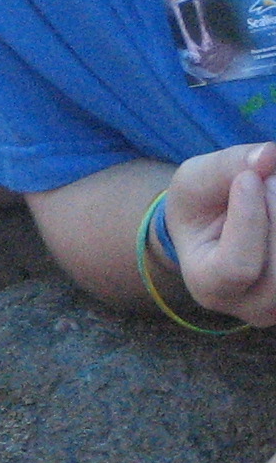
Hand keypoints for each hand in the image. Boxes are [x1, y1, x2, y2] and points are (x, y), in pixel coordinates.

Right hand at [159, 144, 275, 325]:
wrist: (219, 231)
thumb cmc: (202, 206)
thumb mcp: (196, 181)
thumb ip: (226, 166)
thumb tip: (271, 155)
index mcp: (210, 287)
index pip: (238, 266)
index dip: (249, 221)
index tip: (248, 178)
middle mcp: (255, 307)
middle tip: (269, 177)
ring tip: (274, 188)